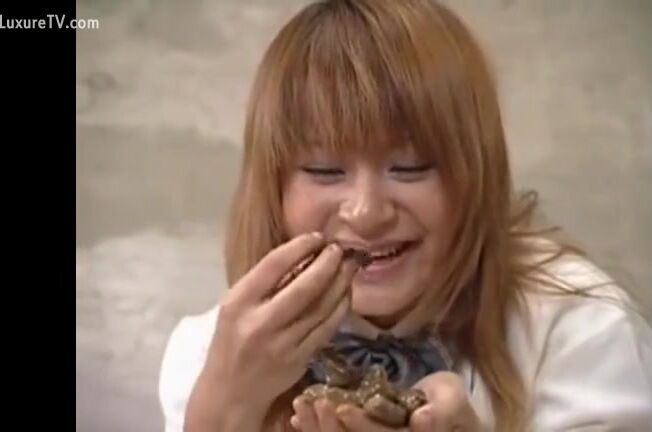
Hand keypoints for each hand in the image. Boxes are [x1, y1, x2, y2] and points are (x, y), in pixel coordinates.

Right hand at [185, 233, 359, 430]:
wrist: (230, 393)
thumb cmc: (231, 342)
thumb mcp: (235, 307)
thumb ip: (263, 283)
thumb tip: (303, 255)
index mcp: (238, 302)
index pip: (273, 265)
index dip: (300, 246)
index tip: (317, 237)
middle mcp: (260, 322)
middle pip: (305, 286)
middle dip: (328, 264)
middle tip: (341, 250)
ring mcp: (283, 343)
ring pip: (322, 307)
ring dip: (340, 283)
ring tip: (349, 267)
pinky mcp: (299, 359)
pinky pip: (328, 328)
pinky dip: (340, 308)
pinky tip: (346, 294)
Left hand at [290, 372, 480, 431]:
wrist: (441, 412)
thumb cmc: (448, 403)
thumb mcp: (453, 399)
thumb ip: (445, 410)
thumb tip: (423, 420)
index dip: (363, 428)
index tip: (342, 407)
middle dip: (330, 428)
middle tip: (313, 402)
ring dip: (317, 429)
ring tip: (300, 405)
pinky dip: (313, 430)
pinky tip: (296, 418)